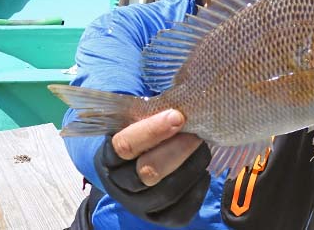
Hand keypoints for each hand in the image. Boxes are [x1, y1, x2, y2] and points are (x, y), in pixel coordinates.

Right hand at [94, 109, 210, 226]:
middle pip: (148, 172)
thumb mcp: (136, 122)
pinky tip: (202, 170)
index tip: (178, 116)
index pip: (125, 145)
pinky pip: (181, 211)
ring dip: (191, 167)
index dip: (153, 131)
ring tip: (202, 147)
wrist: (131, 169)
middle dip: (177, 150)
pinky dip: (197, 188)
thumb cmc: (140, 137)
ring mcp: (138, 204)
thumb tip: (181, 96)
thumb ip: (150, 111)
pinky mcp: (158, 218)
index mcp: (111, 156)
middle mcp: (121, 183)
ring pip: (167, 192)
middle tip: (196, 134)